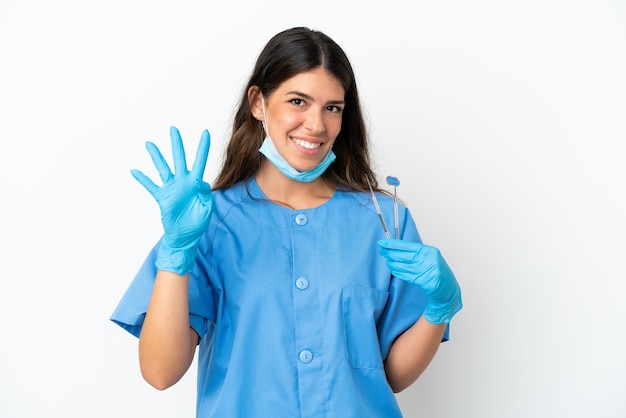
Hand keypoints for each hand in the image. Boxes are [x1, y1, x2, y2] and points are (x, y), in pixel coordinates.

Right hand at [131, 126, 212, 274]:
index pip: (200, 161)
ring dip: (156, 156)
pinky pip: (151, 186)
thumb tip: (202, 182)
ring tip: (149, 143)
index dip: (203, 148)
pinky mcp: (162, 197)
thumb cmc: (197, 223)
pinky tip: (134, 171)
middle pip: (179, 158)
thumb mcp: (206, 208)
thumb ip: (205, 194)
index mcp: (196, 183)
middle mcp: (183, 182)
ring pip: (163, 168)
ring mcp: (171, 188)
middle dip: (177, 144)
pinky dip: (143, 179)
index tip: (205, 132)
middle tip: (173, 128)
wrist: (185, 237)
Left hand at [377, 239, 461, 323]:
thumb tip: (397, 247)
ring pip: (405, 266)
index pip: (409, 246)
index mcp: (430, 251)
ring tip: (386, 260)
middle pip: (405, 256)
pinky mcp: (425, 282)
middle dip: (391, 253)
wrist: (449, 288)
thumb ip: (417, 252)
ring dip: (393, 263)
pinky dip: (399, 272)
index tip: (383, 243)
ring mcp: (427, 271)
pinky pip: (407, 276)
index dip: (394, 244)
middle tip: (382, 251)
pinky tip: (393, 269)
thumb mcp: (430, 257)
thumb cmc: (437, 271)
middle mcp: (429, 260)